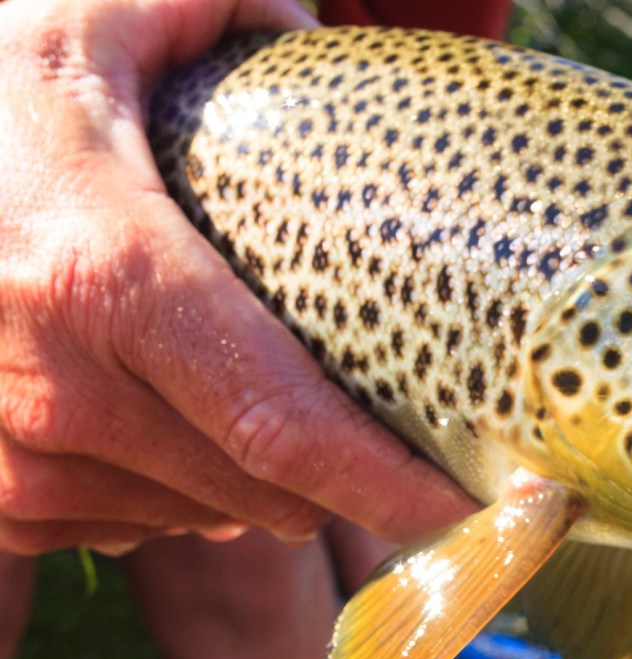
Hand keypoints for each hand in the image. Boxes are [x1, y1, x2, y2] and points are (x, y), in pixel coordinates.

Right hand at [0, 0, 479, 555]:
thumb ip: (226, 11)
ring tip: (280, 416)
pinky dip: (173, 493)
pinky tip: (181, 432)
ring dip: (259, 486)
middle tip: (408, 456)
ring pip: (194, 515)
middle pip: (258, 489)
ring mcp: (6, 452)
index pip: (283, 424)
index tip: (476, 507)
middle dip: (346, 486)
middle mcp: (52, 386)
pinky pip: (118, 525)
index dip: (389, 484)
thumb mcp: (99, 12)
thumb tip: (327, 37)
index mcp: (103, 274)